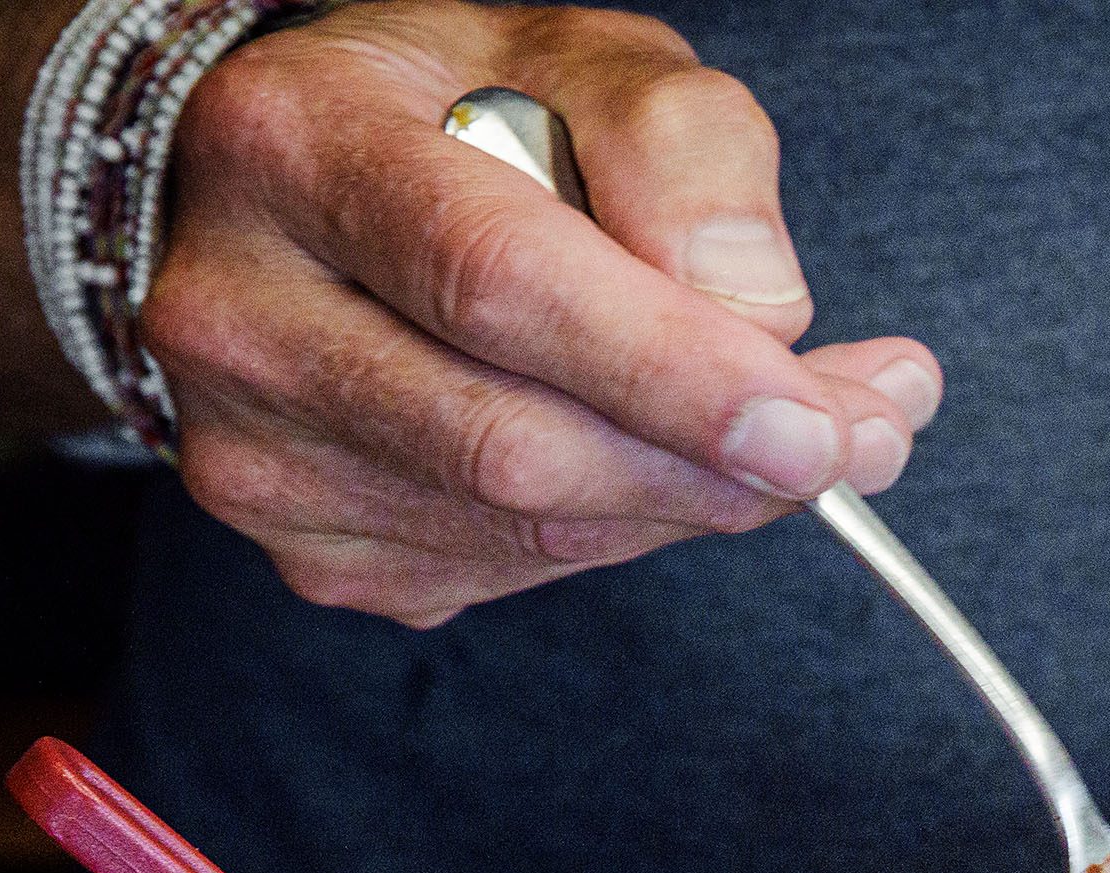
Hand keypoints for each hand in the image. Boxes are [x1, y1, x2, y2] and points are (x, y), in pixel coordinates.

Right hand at [144, 0, 937, 627]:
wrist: (296, 199)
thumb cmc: (453, 116)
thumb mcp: (579, 64)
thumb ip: (685, 151)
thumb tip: (760, 313)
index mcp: (295, 146)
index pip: (497, 283)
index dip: (671, 371)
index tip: (814, 424)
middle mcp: (241, 312)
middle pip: (520, 443)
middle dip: (721, 462)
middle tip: (867, 433)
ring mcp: (260, 453)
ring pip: (536, 529)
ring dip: (698, 500)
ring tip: (801, 433)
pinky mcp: (313, 551)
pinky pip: (518, 572)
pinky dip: (630, 527)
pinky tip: (666, 458)